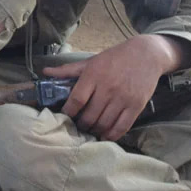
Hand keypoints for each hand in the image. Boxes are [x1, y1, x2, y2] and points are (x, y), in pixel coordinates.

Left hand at [41, 35, 185, 140]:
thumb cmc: (114, 58)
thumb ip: (68, 70)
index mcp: (93, 76)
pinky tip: (105, 135)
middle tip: (77, 127)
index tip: (64, 116)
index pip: (77, 100)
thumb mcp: (90, 61)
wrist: (146, 55)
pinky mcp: (136, 106)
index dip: (68, 112)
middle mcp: (108, 88)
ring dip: (94, 131)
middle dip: (81, 125)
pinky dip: (112, 135)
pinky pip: (122, 126)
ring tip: (89, 131)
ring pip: (104, 123)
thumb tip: (45, 71)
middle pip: (90, 115)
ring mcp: (123, 98)